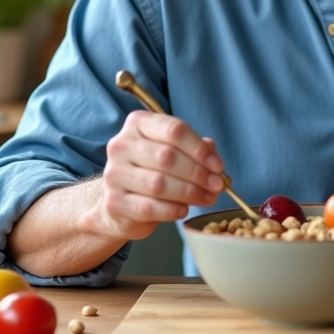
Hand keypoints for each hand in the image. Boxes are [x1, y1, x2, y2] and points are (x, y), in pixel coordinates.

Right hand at [82, 110, 226, 239]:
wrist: (120, 201)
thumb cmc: (151, 171)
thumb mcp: (172, 151)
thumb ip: (193, 149)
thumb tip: (214, 158)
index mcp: (138, 124)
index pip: (174, 130)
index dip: (200, 149)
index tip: (218, 166)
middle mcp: (121, 145)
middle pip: (167, 156)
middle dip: (198, 173)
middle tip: (217, 185)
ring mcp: (115, 174)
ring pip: (159, 183)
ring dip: (190, 192)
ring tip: (208, 198)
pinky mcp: (115, 202)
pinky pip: (150, 207)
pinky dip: (172, 209)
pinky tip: (185, 210)